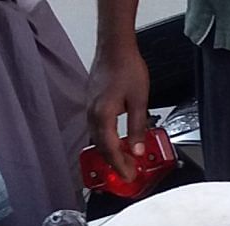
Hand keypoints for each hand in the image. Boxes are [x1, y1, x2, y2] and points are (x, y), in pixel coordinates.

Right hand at [87, 49, 149, 181]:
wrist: (115, 46)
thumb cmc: (127, 67)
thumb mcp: (139, 101)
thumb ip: (137, 128)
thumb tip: (137, 150)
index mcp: (103, 115)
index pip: (110, 149)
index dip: (119, 165)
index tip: (128, 176)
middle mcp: (92, 113)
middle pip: (101, 147)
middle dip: (114, 163)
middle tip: (128, 173)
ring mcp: (90, 107)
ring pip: (98, 138)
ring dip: (110, 152)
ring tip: (124, 160)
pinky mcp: (92, 102)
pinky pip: (97, 128)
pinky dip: (106, 140)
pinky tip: (117, 142)